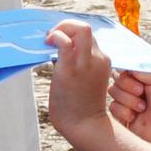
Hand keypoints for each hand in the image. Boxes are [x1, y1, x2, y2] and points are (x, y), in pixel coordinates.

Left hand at [44, 22, 116, 143]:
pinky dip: (56, 36)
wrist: (84, 125)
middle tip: (52, 35)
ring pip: (81, 29)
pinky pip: (65, 43)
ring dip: (62, 28)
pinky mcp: (70, 70)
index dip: (72, 31)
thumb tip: (57, 49)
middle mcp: (98, 58)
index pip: (88, 35)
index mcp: (102, 60)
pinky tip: (48, 42)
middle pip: (85, 28)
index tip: (59, 37)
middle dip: (66, 25)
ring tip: (49, 39)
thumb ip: (78, 63)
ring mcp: (86, 63)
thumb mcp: (86, 79)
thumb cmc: (80, 105)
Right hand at [109, 69, 150, 143]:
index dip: (126, 71)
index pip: (125, 67)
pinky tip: (135, 117)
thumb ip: (141, 70)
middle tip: (142, 92)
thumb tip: (123, 66)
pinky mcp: (121, 116)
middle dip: (127, 85)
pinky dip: (123, 111)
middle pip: (116, 78)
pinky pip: (112, 107)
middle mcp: (133, 87)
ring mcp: (126, 101)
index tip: (134, 76)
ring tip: (143, 107)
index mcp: (143, 76)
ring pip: (112, 91)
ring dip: (128, 99)